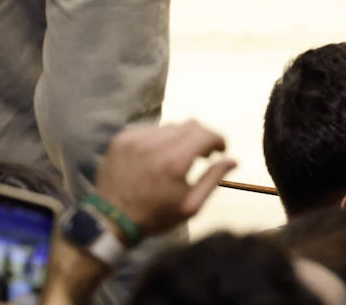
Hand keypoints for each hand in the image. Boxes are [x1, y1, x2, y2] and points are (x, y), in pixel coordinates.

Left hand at [94, 121, 236, 237]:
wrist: (111, 220)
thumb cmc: (155, 216)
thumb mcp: (190, 206)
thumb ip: (213, 179)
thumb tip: (233, 160)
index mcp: (174, 161)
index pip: (206, 134)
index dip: (218, 140)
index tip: (220, 150)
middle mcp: (155, 144)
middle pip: (190, 124)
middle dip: (201, 137)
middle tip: (202, 155)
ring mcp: (136, 138)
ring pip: (170, 126)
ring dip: (180, 138)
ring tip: (177, 157)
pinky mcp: (122, 138)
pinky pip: (150, 130)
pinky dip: (159, 140)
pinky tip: (156, 157)